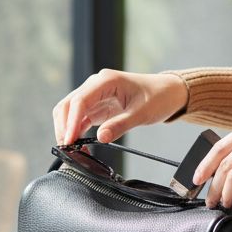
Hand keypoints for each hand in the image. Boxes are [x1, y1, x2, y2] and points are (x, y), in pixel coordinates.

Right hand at [53, 69, 188, 144]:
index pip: (80, 100)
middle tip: (67, 149)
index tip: (68, 140)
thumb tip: (101, 138)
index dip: (71, 121)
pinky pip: (79, 119)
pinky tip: (79, 145)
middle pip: (68, 105)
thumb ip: (121, 124)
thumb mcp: (142, 113)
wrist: (168, 92)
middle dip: (64, 127)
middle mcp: (96, 85)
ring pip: (70, 112)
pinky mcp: (97, 106)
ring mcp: (95, 96)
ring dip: (67, 130)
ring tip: (72, 150)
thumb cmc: (158, 96)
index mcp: (106, 81)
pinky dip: (75, 132)